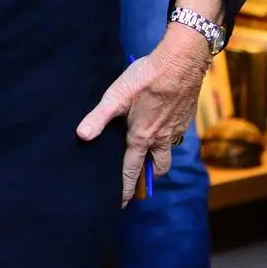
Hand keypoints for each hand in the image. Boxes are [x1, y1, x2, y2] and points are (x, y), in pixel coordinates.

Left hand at [76, 30, 211, 206]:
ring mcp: (176, 130)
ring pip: (168, 153)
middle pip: (156, 167)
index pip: (131, 170)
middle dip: (147, 176)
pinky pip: (176, 137)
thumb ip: (98, 118)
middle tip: (139, 181)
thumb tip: (81, 136)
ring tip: (148, 156)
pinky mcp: (185, 119)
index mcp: (141, 137)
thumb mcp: (115, 97)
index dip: (125, 188)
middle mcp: (161, 138)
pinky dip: (168, 140)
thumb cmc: (145, 78)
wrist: (181, 63)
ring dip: (159, 158)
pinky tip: (161, 128)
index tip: (121, 204)